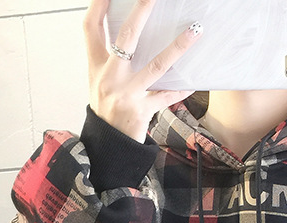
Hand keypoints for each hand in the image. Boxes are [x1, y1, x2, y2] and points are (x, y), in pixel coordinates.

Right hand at [84, 0, 202, 141]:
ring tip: (194, 31)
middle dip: (140, 13)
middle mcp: (110, 78)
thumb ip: (110, 57)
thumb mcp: (99, 81)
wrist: (108, 145)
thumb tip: (129, 32)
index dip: (98, 5)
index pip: (91, 28)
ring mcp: (127, 94)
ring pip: (156, 65)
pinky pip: (167, 97)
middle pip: (125, 39)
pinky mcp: (141, 111)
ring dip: (177, 47)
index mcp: (97, 66)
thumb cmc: (106, 110)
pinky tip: (194, 81)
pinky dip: (181, 89)